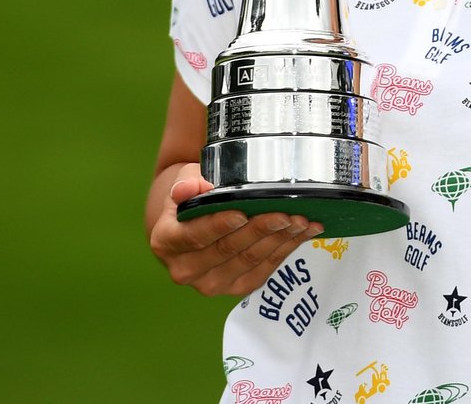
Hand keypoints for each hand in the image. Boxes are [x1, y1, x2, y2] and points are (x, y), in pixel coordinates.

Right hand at [148, 164, 323, 296]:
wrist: (192, 224)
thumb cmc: (191, 198)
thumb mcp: (183, 183)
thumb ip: (187, 184)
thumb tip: (196, 186)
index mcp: (167, 242)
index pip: (195, 236)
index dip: (219, 225)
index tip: (243, 213)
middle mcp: (186, 270)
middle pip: (228, 250)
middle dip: (260, 230)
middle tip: (285, 214)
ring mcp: (211, 284)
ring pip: (250, 261)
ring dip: (279, 240)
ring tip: (300, 221)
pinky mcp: (237, 288)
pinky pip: (265, 270)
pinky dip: (286, 250)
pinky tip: (303, 233)